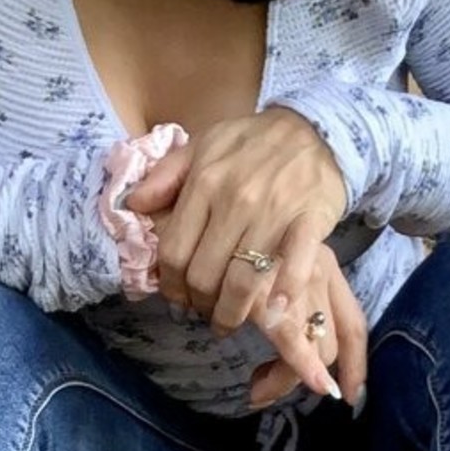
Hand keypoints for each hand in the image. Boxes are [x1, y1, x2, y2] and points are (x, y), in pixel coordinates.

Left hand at [127, 109, 364, 406]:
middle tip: (204, 313)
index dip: (171, 286)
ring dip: (231, 314)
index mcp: (205, 182)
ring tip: (228, 323)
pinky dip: (284, 295)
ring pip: (242, 282)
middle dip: (200, 305)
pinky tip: (273, 313)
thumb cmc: (253, 141)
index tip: (178, 299)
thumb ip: (165, 175)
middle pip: (204, 275)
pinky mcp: (309, 222)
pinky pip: (295, 267)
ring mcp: (274, 213)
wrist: (316, 127)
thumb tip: (134, 205)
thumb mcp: (203, 144)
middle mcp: (236, 200)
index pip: (174, 252)